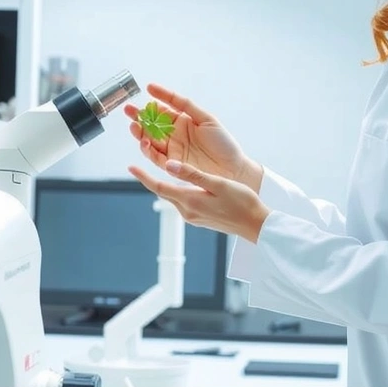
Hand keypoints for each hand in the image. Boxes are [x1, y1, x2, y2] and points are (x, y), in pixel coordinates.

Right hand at [124, 83, 262, 191]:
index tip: (146, 90)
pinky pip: (156, 157)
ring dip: (141, 134)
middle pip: (152, 125)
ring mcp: (173, 150)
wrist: (233, 170)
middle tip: (129, 110)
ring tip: (134, 126)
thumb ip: (185, 105)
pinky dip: (149, 150)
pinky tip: (145, 142)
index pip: (164, 110)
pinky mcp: (172, 165)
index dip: (154, 101)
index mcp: (184, 122)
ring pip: (151, 141)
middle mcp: (175, 136)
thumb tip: (164, 92)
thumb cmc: (224, 144)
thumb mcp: (206, 119)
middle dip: (140, 117)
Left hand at [128, 160, 270, 242]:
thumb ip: (192, 175)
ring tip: (162, 167)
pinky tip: (183, 182)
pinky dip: (179, 190)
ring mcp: (194, 217)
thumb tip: (169, 165)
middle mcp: (188, 212)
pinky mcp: (201, 218)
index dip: (143, 176)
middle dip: (152, 178)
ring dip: (166, 184)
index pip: (159, 187)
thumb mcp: (217, 184)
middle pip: (164, 192)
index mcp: (190, 202)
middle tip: (143, 161)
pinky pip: (184, 201)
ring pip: (174, 196)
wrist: (256, 225)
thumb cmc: (242, 202)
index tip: (131, 167)